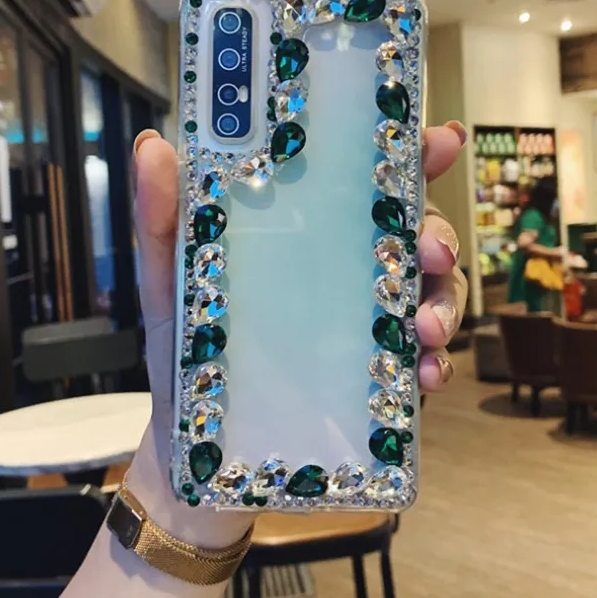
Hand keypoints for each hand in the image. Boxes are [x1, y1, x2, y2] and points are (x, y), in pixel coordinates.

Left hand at [127, 122, 467, 522]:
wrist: (198, 455)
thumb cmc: (186, 356)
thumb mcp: (168, 287)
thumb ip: (161, 222)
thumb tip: (152, 147)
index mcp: (304, 235)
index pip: (365, 179)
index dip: (409, 153)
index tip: (438, 142)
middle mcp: (345, 270)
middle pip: (413, 233)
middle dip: (438, 234)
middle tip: (431, 252)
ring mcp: (367, 324)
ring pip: (432, 293)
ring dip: (444, 302)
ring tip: (424, 327)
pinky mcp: (379, 377)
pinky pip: (422, 360)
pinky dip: (435, 363)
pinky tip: (425, 375)